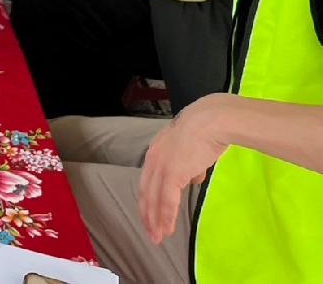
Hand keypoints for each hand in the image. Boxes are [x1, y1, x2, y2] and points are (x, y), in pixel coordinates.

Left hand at [139, 94, 232, 243]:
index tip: (150, 215)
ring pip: (154, 200)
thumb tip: (194, 178)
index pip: (147, 181)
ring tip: (158, 237)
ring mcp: (161, 167)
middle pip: (145, 192)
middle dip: (147, 215)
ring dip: (156, 220)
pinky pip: (166, 201)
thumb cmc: (205, 130)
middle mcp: (153, 159)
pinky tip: (167, 229)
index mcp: (156, 152)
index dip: (148, 200)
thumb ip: (189, 165)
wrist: (211, 121)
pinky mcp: (172, 174)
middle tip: (151, 233)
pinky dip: (166, 217)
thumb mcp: (192, 148)